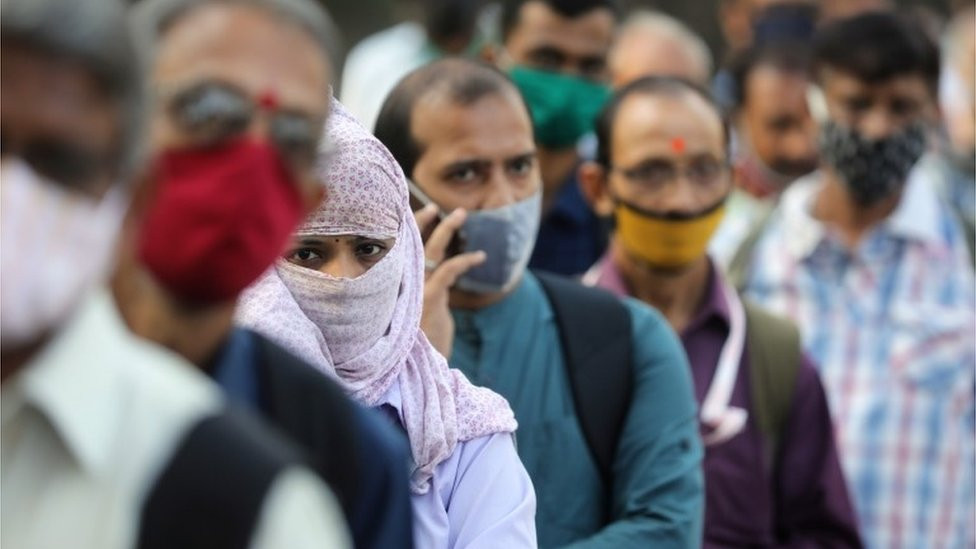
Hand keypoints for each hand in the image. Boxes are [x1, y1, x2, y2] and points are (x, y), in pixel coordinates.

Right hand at [414, 204, 484, 359]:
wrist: (418, 369)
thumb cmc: (424, 343)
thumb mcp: (423, 314)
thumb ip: (428, 293)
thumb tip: (441, 275)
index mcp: (398, 285)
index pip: (400, 251)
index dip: (407, 231)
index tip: (419, 213)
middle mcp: (402, 284)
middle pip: (410, 243)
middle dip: (421, 221)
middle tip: (435, 206)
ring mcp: (414, 289)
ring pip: (429, 250)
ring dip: (447, 229)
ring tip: (461, 214)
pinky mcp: (430, 298)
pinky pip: (448, 269)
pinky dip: (465, 260)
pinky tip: (480, 256)